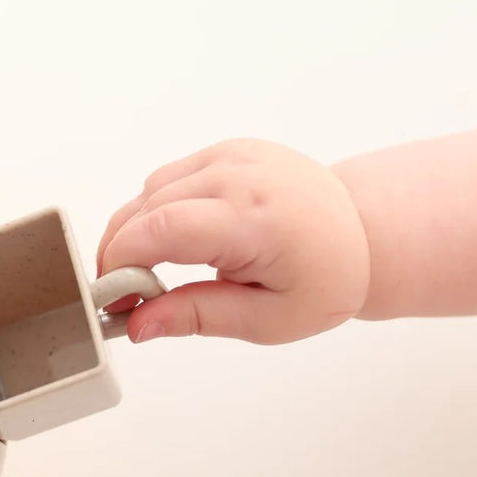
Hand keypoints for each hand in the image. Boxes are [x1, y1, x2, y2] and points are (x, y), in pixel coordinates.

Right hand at [96, 139, 369, 344]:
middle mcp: (240, 175)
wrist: (364, 230)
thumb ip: (198, 317)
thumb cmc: (325, 278)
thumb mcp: (267, 319)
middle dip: (120, 255)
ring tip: (152, 274)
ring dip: (135, 233)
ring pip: (150, 191)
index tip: (112, 301)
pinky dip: (155, 211)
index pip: (161, 229)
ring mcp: (232, 155)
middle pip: (146, 209)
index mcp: (255, 218)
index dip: (121, 264)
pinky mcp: (226, 151)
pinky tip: (172, 242)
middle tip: (127, 299)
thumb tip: (137, 326)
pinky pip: (168, 179)